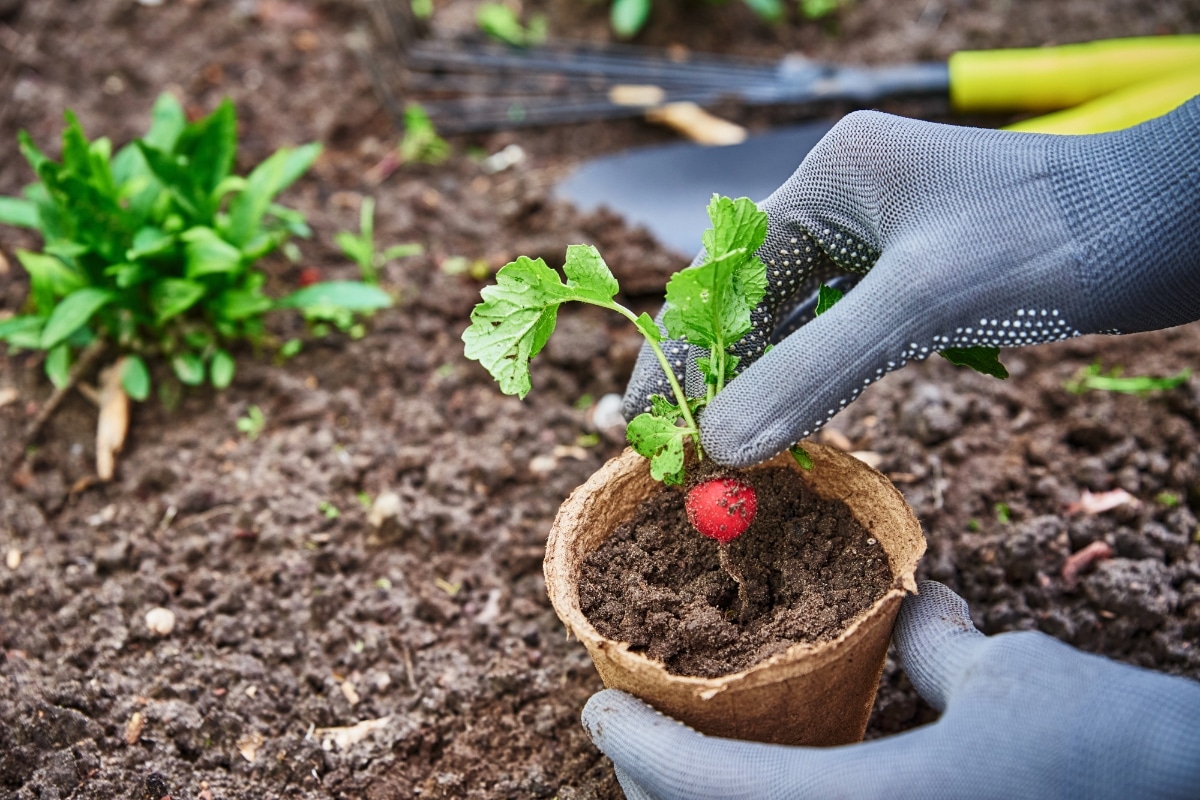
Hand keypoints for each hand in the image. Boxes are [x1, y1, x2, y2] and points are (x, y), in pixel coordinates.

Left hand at [583, 581, 1199, 799]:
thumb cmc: (1116, 755)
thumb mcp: (1010, 679)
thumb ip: (937, 648)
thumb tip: (915, 613)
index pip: (711, 790)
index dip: (640, 751)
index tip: (595, 709)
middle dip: (656, 792)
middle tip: (624, 734)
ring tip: (682, 761)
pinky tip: (786, 783)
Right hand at [624, 99, 1199, 466]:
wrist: (1169, 229)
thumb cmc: (1053, 237)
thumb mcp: (922, 302)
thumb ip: (816, 370)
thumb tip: (723, 442)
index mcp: (829, 179)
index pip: (721, 276)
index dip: (675, 355)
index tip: (636, 424)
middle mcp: (842, 205)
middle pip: (747, 303)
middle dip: (710, 378)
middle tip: (671, 453)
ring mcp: (877, 243)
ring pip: (791, 325)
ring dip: (758, 389)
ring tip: (718, 457)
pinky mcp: (910, 280)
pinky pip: (838, 338)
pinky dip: (812, 386)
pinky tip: (790, 432)